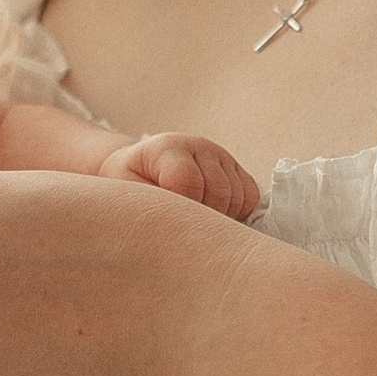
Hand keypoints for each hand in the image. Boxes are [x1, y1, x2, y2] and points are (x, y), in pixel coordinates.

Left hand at [99, 129, 261, 220]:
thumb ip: (150, 205)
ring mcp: (219, 155)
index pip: (188, 181)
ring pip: (237, 195)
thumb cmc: (129, 187)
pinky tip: (215, 217)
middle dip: (205, 218)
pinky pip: (251, 196)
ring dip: (221, 218)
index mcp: (165, 148)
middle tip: (184, 229)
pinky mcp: (235, 168)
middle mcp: (197, 146)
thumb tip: (180, 224)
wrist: (137, 171)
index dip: (184, 209)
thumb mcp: (125, 194)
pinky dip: (238, 213)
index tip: (171, 222)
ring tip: (196, 223)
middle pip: (218, 191)